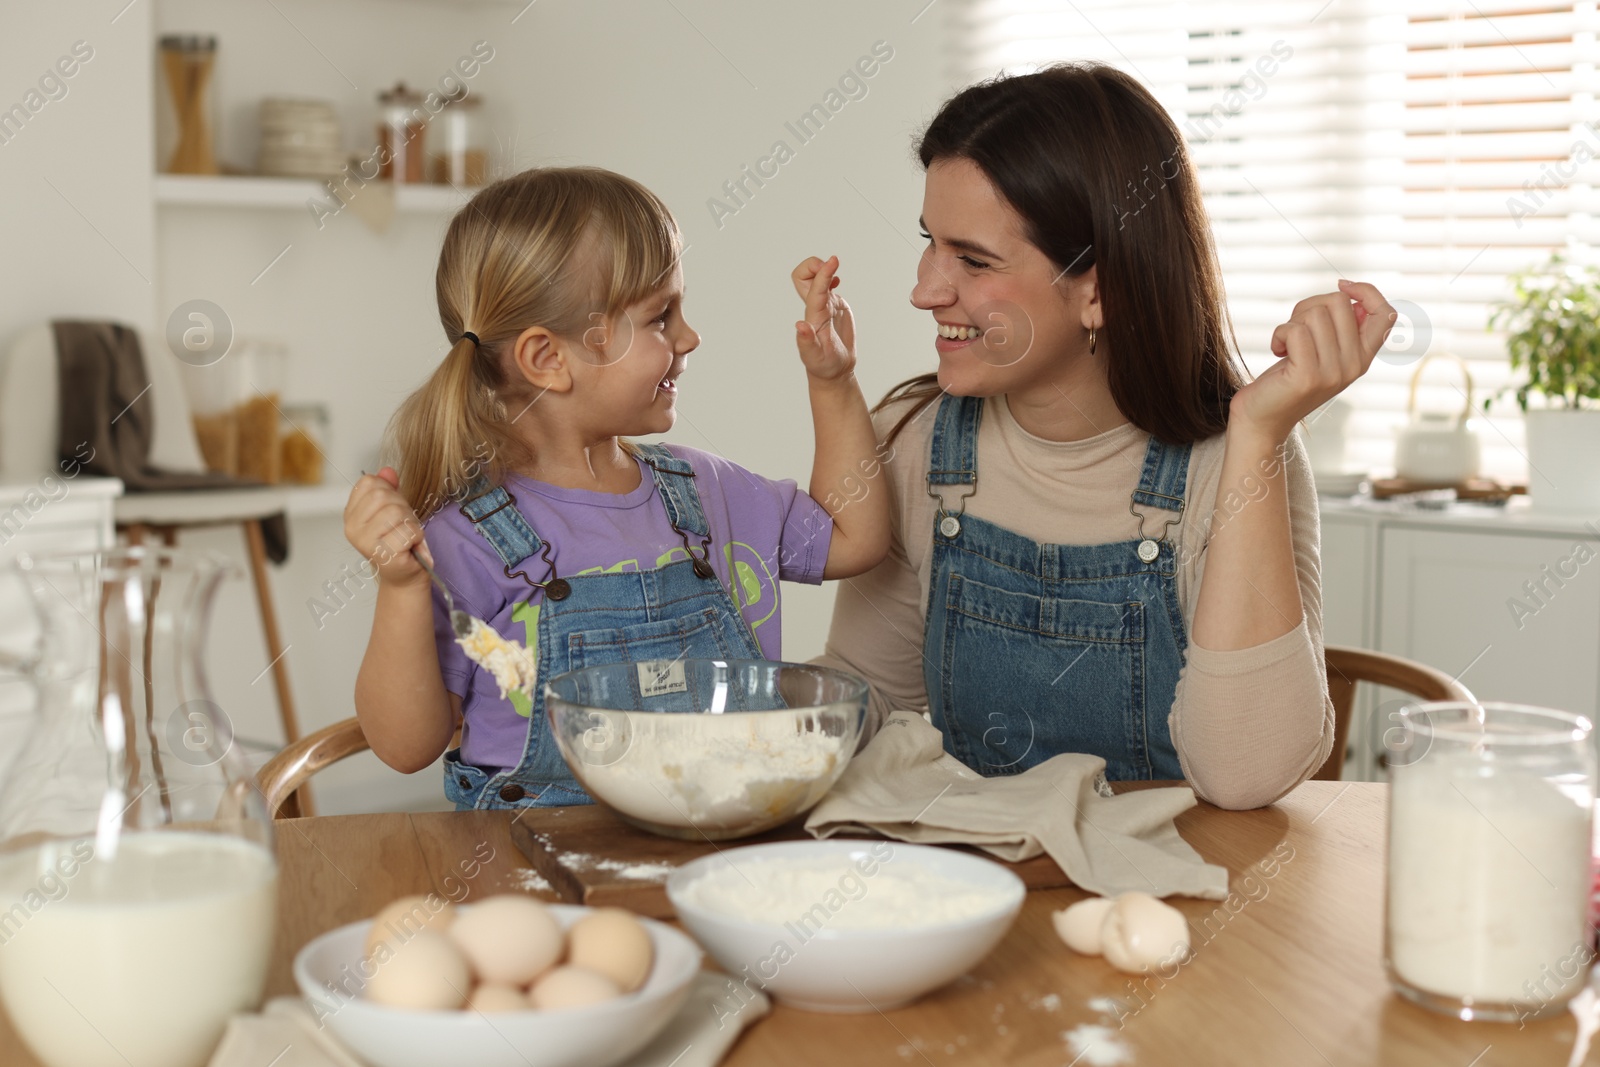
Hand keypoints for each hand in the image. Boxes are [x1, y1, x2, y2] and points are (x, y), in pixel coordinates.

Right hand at [343, 467, 429, 586]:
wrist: (405, 574)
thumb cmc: (399, 542)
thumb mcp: (393, 508)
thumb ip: (388, 488)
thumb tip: (387, 470)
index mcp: (351, 513)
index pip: (369, 482)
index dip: (389, 491)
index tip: (393, 509)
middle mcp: (352, 527)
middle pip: (383, 495)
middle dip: (403, 507)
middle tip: (403, 525)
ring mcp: (364, 541)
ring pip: (396, 512)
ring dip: (411, 523)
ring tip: (407, 536)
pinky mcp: (381, 553)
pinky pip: (407, 531)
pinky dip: (417, 536)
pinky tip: (411, 546)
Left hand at [791, 254, 856, 381]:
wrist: (834, 371)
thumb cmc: (823, 366)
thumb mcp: (814, 357)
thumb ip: (806, 342)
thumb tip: (799, 324)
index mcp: (814, 316)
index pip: (816, 289)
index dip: (823, 274)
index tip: (833, 261)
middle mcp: (816, 307)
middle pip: (803, 276)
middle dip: (814, 265)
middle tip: (830, 266)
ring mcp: (824, 305)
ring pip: (815, 278)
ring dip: (822, 268)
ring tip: (833, 266)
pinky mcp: (834, 306)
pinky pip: (827, 285)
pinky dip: (830, 275)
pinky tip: (836, 279)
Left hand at [1230, 279, 1396, 445]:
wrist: (1262, 419)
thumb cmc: (1286, 378)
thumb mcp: (1321, 350)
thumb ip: (1339, 326)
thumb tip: (1349, 293)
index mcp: (1363, 357)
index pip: (1387, 314)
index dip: (1367, 292)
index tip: (1342, 286)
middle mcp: (1355, 365)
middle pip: (1340, 303)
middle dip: (1309, 306)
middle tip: (1295, 330)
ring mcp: (1334, 372)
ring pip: (1316, 313)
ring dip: (1292, 321)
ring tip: (1286, 344)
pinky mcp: (1308, 376)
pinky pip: (1295, 330)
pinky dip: (1279, 334)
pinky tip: (1277, 350)